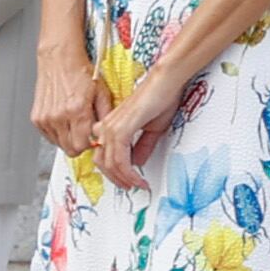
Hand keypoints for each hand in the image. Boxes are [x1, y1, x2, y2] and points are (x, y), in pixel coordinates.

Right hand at [31, 39, 101, 152]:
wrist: (59, 59)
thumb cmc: (80, 72)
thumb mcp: (102, 92)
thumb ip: (106, 116)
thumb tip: (107, 133)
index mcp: (76, 110)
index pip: (82, 145)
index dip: (90, 145)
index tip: (93, 139)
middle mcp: (58, 116)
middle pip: (69, 148)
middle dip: (79, 145)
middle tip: (84, 135)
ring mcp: (45, 118)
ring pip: (58, 144)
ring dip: (67, 139)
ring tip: (74, 125)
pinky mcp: (36, 117)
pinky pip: (48, 136)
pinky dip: (57, 133)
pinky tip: (63, 121)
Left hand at [91, 69, 187, 189]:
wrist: (166, 83)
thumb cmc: (160, 99)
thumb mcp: (151, 130)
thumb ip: (141, 147)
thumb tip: (136, 163)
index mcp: (110, 126)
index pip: (104, 156)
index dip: (115, 172)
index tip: (129, 181)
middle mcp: (106, 127)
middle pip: (103, 163)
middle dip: (118, 179)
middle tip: (132, 187)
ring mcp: (111, 128)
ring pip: (110, 164)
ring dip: (124, 178)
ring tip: (138, 185)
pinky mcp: (120, 129)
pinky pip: (119, 159)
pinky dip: (128, 172)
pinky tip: (138, 178)